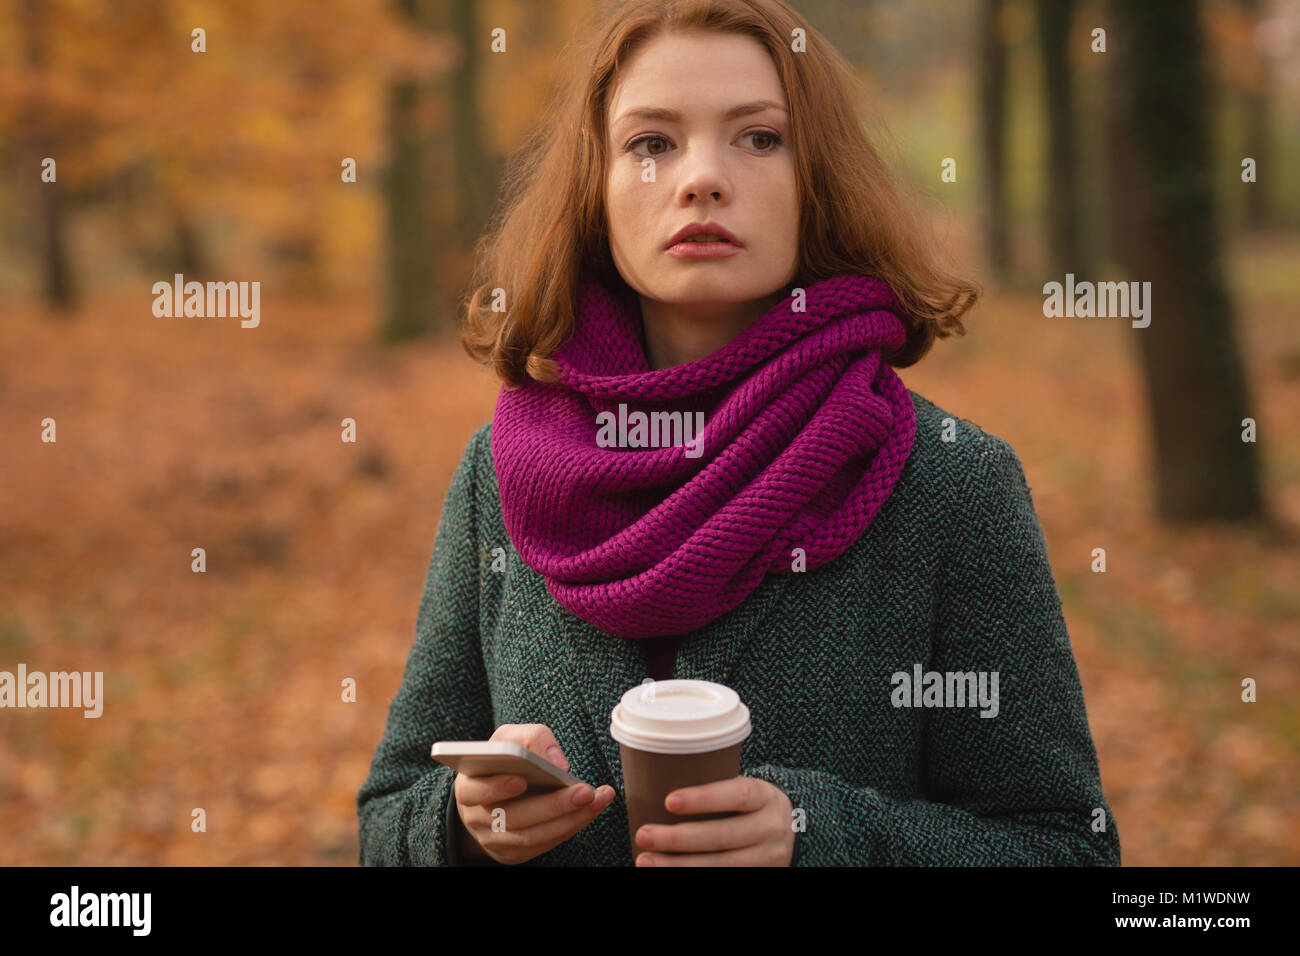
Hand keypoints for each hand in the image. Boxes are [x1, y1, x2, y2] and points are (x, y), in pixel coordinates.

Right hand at [453, 723, 615, 864]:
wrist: (494, 793)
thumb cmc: (503, 761)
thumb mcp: (510, 738)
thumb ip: (531, 738)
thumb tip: (557, 763)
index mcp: (468, 786)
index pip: (473, 791)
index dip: (495, 787)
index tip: (521, 780)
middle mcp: (477, 817)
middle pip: (513, 817)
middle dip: (552, 805)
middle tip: (584, 791)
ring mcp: (494, 840)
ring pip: (532, 836)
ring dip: (570, 818)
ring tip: (597, 799)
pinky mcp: (513, 853)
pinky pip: (544, 844)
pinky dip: (571, 826)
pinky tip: (592, 809)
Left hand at [634, 775, 794, 865]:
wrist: (789, 831)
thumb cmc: (749, 805)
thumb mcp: (744, 789)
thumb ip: (715, 790)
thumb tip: (653, 784)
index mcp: (765, 797)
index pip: (737, 795)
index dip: (703, 799)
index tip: (668, 801)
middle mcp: (771, 829)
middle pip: (722, 835)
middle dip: (678, 838)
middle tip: (643, 835)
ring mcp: (769, 858)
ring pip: (722, 866)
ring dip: (678, 865)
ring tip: (645, 860)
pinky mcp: (760, 876)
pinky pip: (724, 880)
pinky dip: (693, 877)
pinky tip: (668, 874)